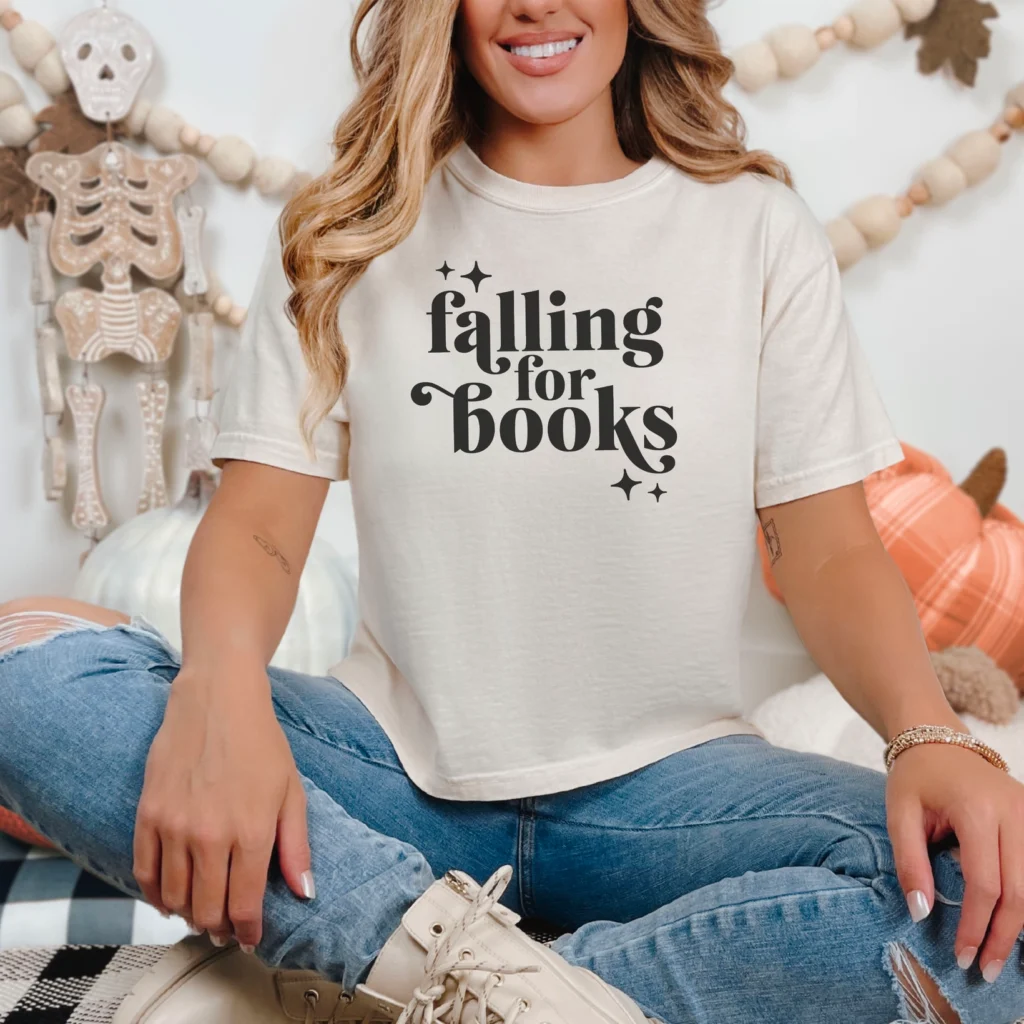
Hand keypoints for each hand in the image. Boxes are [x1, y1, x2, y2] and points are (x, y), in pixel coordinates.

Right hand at [132, 666, 312, 949]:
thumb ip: (296, 846)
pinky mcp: (148, 813)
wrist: (217, 700)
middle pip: (206, 909)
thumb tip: (304, 892)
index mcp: (252, 831)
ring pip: (174, 897)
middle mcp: (211, 835)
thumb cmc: (260, 743)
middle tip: (224, 931)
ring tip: (200, 915)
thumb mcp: (292, 791)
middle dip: (217, 928)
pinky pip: (144, 872)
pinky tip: (168, 898)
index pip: (244, 904)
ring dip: (187, 914)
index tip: (249, 937)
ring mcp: (175, 826)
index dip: (247, 930)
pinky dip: (155, 894)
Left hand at [887, 742, 1023, 982]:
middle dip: (1005, 936)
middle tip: (987, 970)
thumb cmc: (915, 777)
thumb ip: (909, 863)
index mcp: (978, 810)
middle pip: (1021, 891)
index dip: (976, 926)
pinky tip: (1015, 923)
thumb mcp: (899, 814)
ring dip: (1022, 924)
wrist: (936, 738)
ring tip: (1001, 955)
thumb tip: (921, 913)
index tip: (961, 956)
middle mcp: (1014, 812)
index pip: (985, 883)